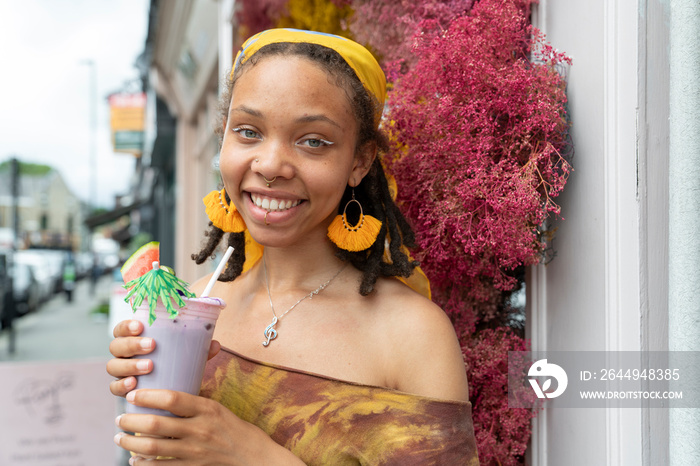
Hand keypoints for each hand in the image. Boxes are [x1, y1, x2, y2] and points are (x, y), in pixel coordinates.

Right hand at [106, 320, 220, 396]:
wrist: (168, 394)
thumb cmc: (174, 365)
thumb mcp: (186, 356)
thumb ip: (198, 349)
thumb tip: (215, 344)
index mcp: (134, 340)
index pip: (122, 329)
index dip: (127, 326)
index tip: (140, 325)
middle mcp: (123, 355)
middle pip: (116, 346)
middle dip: (132, 344)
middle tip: (151, 346)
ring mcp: (121, 372)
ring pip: (113, 366)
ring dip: (130, 365)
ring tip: (149, 366)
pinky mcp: (122, 390)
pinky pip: (114, 388)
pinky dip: (122, 386)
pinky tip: (133, 385)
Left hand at [114, 389, 304, 464]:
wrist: (253, 455)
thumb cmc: (233, 428)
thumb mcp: (216, 408)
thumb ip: (192, 403)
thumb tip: (164, 393)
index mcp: (207, 408)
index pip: (172, 398)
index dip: (148, 396)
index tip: (133, 395)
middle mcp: (200, 429)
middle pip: (157, 424)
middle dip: (132, 421)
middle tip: (120, 418)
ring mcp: (195, 451)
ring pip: (154, 448)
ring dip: (131, 443)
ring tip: (120, 438)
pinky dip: (144, 464)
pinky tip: (134, 460)